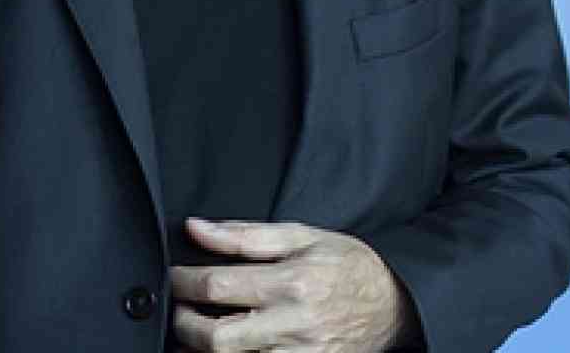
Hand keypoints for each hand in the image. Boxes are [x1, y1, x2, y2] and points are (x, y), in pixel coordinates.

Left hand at [168, 218, 417, 352]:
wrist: (395, 306)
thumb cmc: (348, 266)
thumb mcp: (302, 236)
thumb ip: (245, 234)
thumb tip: (198, 228)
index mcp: (291, 283)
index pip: (217, 287)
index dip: (183, 282)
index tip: (174, 276)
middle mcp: (293, 325)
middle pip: (217, 338)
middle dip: (184, 324)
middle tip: (179, 308)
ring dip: (202, 347)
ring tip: (197, 328)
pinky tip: (226, 345)